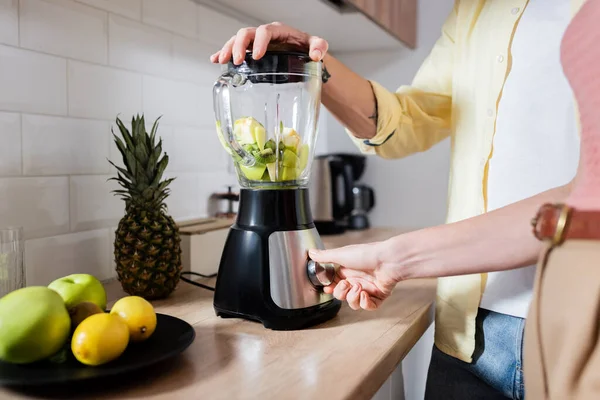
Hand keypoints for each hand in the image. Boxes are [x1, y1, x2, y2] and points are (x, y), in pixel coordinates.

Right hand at [210, 22, 328, 64]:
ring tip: (221, 61)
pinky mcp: (249, 51)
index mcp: (277, 31)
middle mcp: (262, 35)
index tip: (257, 56)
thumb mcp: (315, 45)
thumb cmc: (306, 47)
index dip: (259, 42)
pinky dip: (222, 53)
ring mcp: (254, 43)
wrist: (301, 51)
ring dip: (227, 49)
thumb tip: (315, 55)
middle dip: (238, 46)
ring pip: (236, 40)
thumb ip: (319, 47)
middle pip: (245, 34)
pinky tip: (214, 60)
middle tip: (235, 60)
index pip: (264, 31)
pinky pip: (233, 49)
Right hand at [308, 241, 400, 310]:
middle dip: (341, 293)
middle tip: (345, 285)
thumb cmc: (366, 253)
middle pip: (342, 296)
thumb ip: (325, 256)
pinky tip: (365, 295)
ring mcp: (367, 288)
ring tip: (358, 288)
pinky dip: (365, 303)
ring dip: (353, 298)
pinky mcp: (378, 295)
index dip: (330, 289)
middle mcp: (356, 280)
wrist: (388, 259)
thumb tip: (311, 253)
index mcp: (347, 271)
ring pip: (354, 303)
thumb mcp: (341, 254)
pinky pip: (368, 307)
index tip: (327, 289)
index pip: (334, 284)